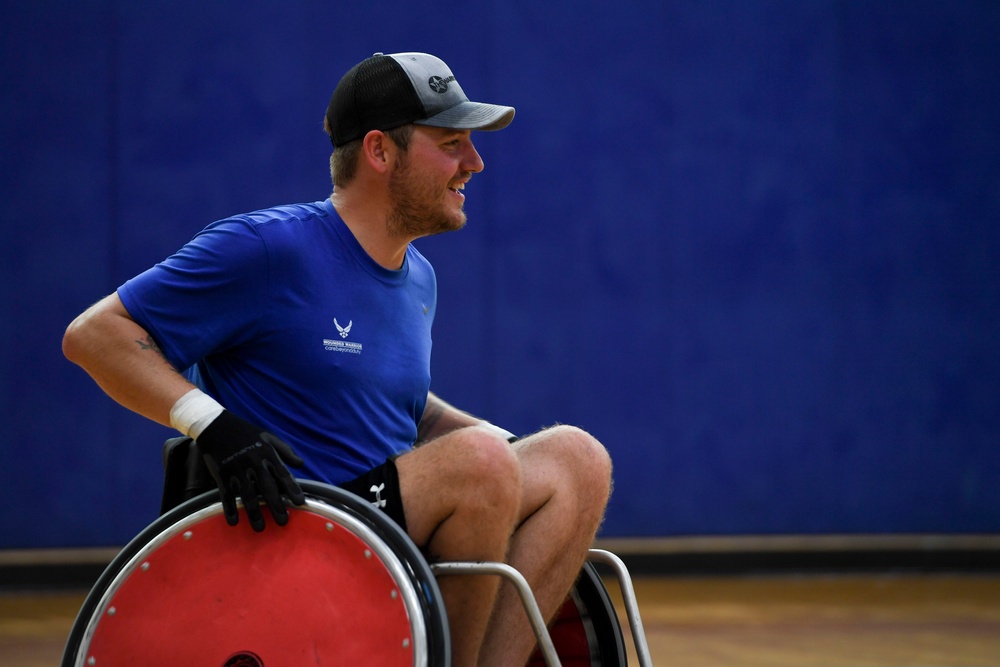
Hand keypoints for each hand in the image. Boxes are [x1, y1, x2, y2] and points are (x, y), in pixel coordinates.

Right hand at [196, 410, 305, 530]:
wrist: (215, 425)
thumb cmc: (245, 432)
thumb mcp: (268, 436)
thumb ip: (286, 451)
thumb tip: (301, 464)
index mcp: (266, 453)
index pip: (283, 474)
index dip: (292, 489)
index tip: (300, 503)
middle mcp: (253, 462)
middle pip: (267, 488)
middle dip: (276, 506)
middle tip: (283, 522)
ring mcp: (236, 468)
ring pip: (247, 495)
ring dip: (254, 513)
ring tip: (261, 528)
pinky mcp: (221, 473)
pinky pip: (226, 494)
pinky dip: (229, 509)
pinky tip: (234, 522)